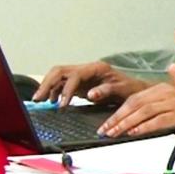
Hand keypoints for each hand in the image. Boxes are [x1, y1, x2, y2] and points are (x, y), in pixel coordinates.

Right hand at [33, 62, 147, 107]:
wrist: (136, 90)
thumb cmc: (131, 89)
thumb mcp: (123, 90)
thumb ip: (107, 91)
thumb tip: (90, 94)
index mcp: (96, 68)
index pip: (74, 75)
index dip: (66, 89)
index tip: (61, 105)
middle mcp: (87, 69)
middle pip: (60, 71)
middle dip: (47, 83)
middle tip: (38, 99)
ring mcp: (83, 75)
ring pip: (58, 76)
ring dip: (48, 87)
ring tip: (41, 101)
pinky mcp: (81, 83)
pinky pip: (62, 84)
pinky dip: (55, 91)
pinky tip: (53, 102)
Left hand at [96, 83, 174, 136]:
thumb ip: (157, 110)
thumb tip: (135, 125)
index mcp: (164, 88)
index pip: (134, 99)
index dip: (117, 112)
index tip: (106, 124)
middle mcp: (168, 92)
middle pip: (136, 103)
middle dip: (117, 118)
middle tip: (104, 131)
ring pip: (145, 111)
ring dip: (126, 123)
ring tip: (114, 133)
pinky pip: (160, 119)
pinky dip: (146, 125)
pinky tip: (134, 132)